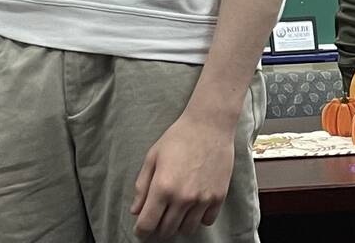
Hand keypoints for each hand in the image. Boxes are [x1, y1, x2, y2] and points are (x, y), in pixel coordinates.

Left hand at [131, 112, 235, 239]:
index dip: (141, 230)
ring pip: (187, 229)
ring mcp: (203, 198)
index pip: (147, 225)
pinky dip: (199, 217)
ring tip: (177, 211)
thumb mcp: (153, 157)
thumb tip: (136, 211)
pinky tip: (195, 205)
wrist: (210, 124)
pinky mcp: (219, 196)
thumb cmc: (179, 137)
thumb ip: (142, 186)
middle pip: (166, 230)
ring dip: (179, 224)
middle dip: (158, 228)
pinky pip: (207, 221)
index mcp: (163, 187)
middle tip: (159, 217)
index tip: (141, 228)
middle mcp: (183, 197)